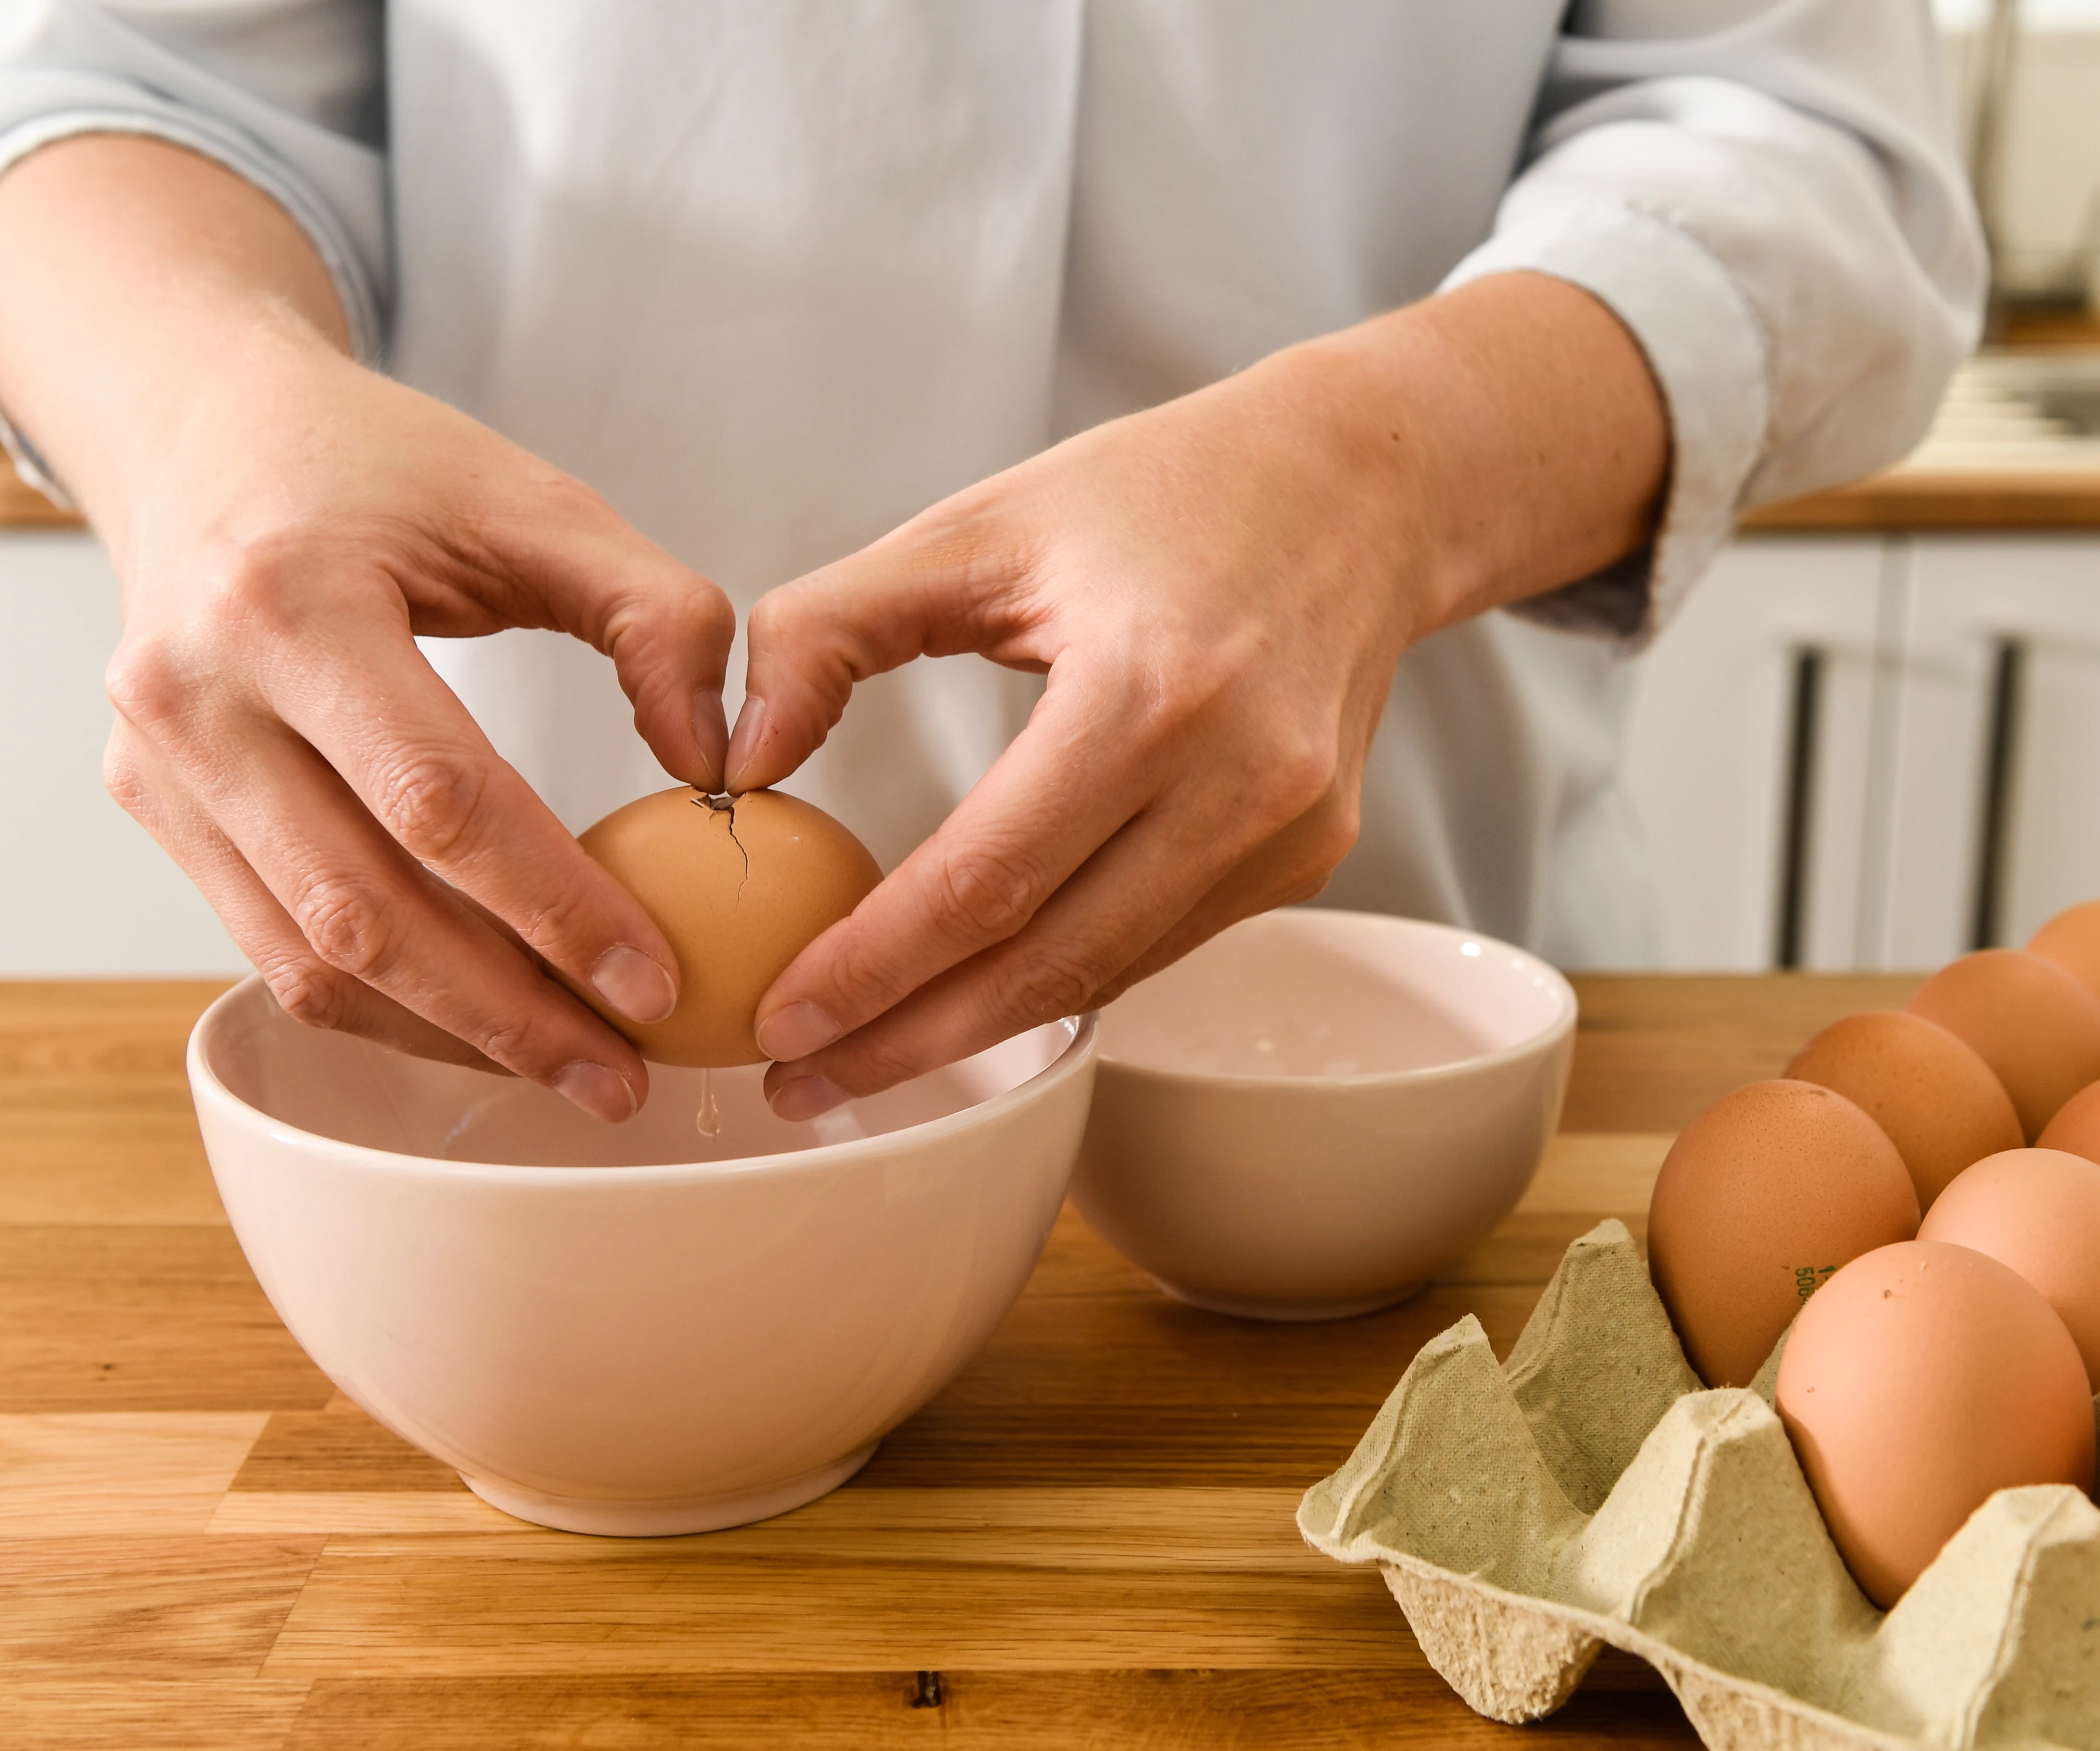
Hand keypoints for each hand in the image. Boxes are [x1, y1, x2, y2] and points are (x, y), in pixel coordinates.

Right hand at [0, 138, 734, 1119]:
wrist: (206, 432)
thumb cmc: (384, 469)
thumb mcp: (540, 503)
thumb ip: (661, 619)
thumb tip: (722, 769)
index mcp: (291, 600)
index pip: (438, 800)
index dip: (553, 908)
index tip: (655, 983)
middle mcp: (197, 691)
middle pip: (364, 910)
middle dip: (506, 1013)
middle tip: (624, 1076)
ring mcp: (157, 761)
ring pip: (307, 956)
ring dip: (446, 1034)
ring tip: (571, 1071)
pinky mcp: (153, 805)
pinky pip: (272, 945)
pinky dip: (384, 1005)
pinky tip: (483, 1026)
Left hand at [735, 271, 1665, 1116]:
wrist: (1356, 489)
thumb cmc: (1161, 492)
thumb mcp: (975, 525)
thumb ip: (832, 628)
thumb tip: (743, 758)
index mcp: (1149, 692)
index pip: (985, 880)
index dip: (874, 967)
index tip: (778, 1016)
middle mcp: (1238, 781)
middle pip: (1047, 964)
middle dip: (911, 1041)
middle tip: (801, 1081)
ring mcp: (1288, 833)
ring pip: (1108, 973)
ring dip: (981, 1029)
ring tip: (864, 1057)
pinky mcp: (1308, 857)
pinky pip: (1159, 943)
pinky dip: (1062, 977)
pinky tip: (978, 992)